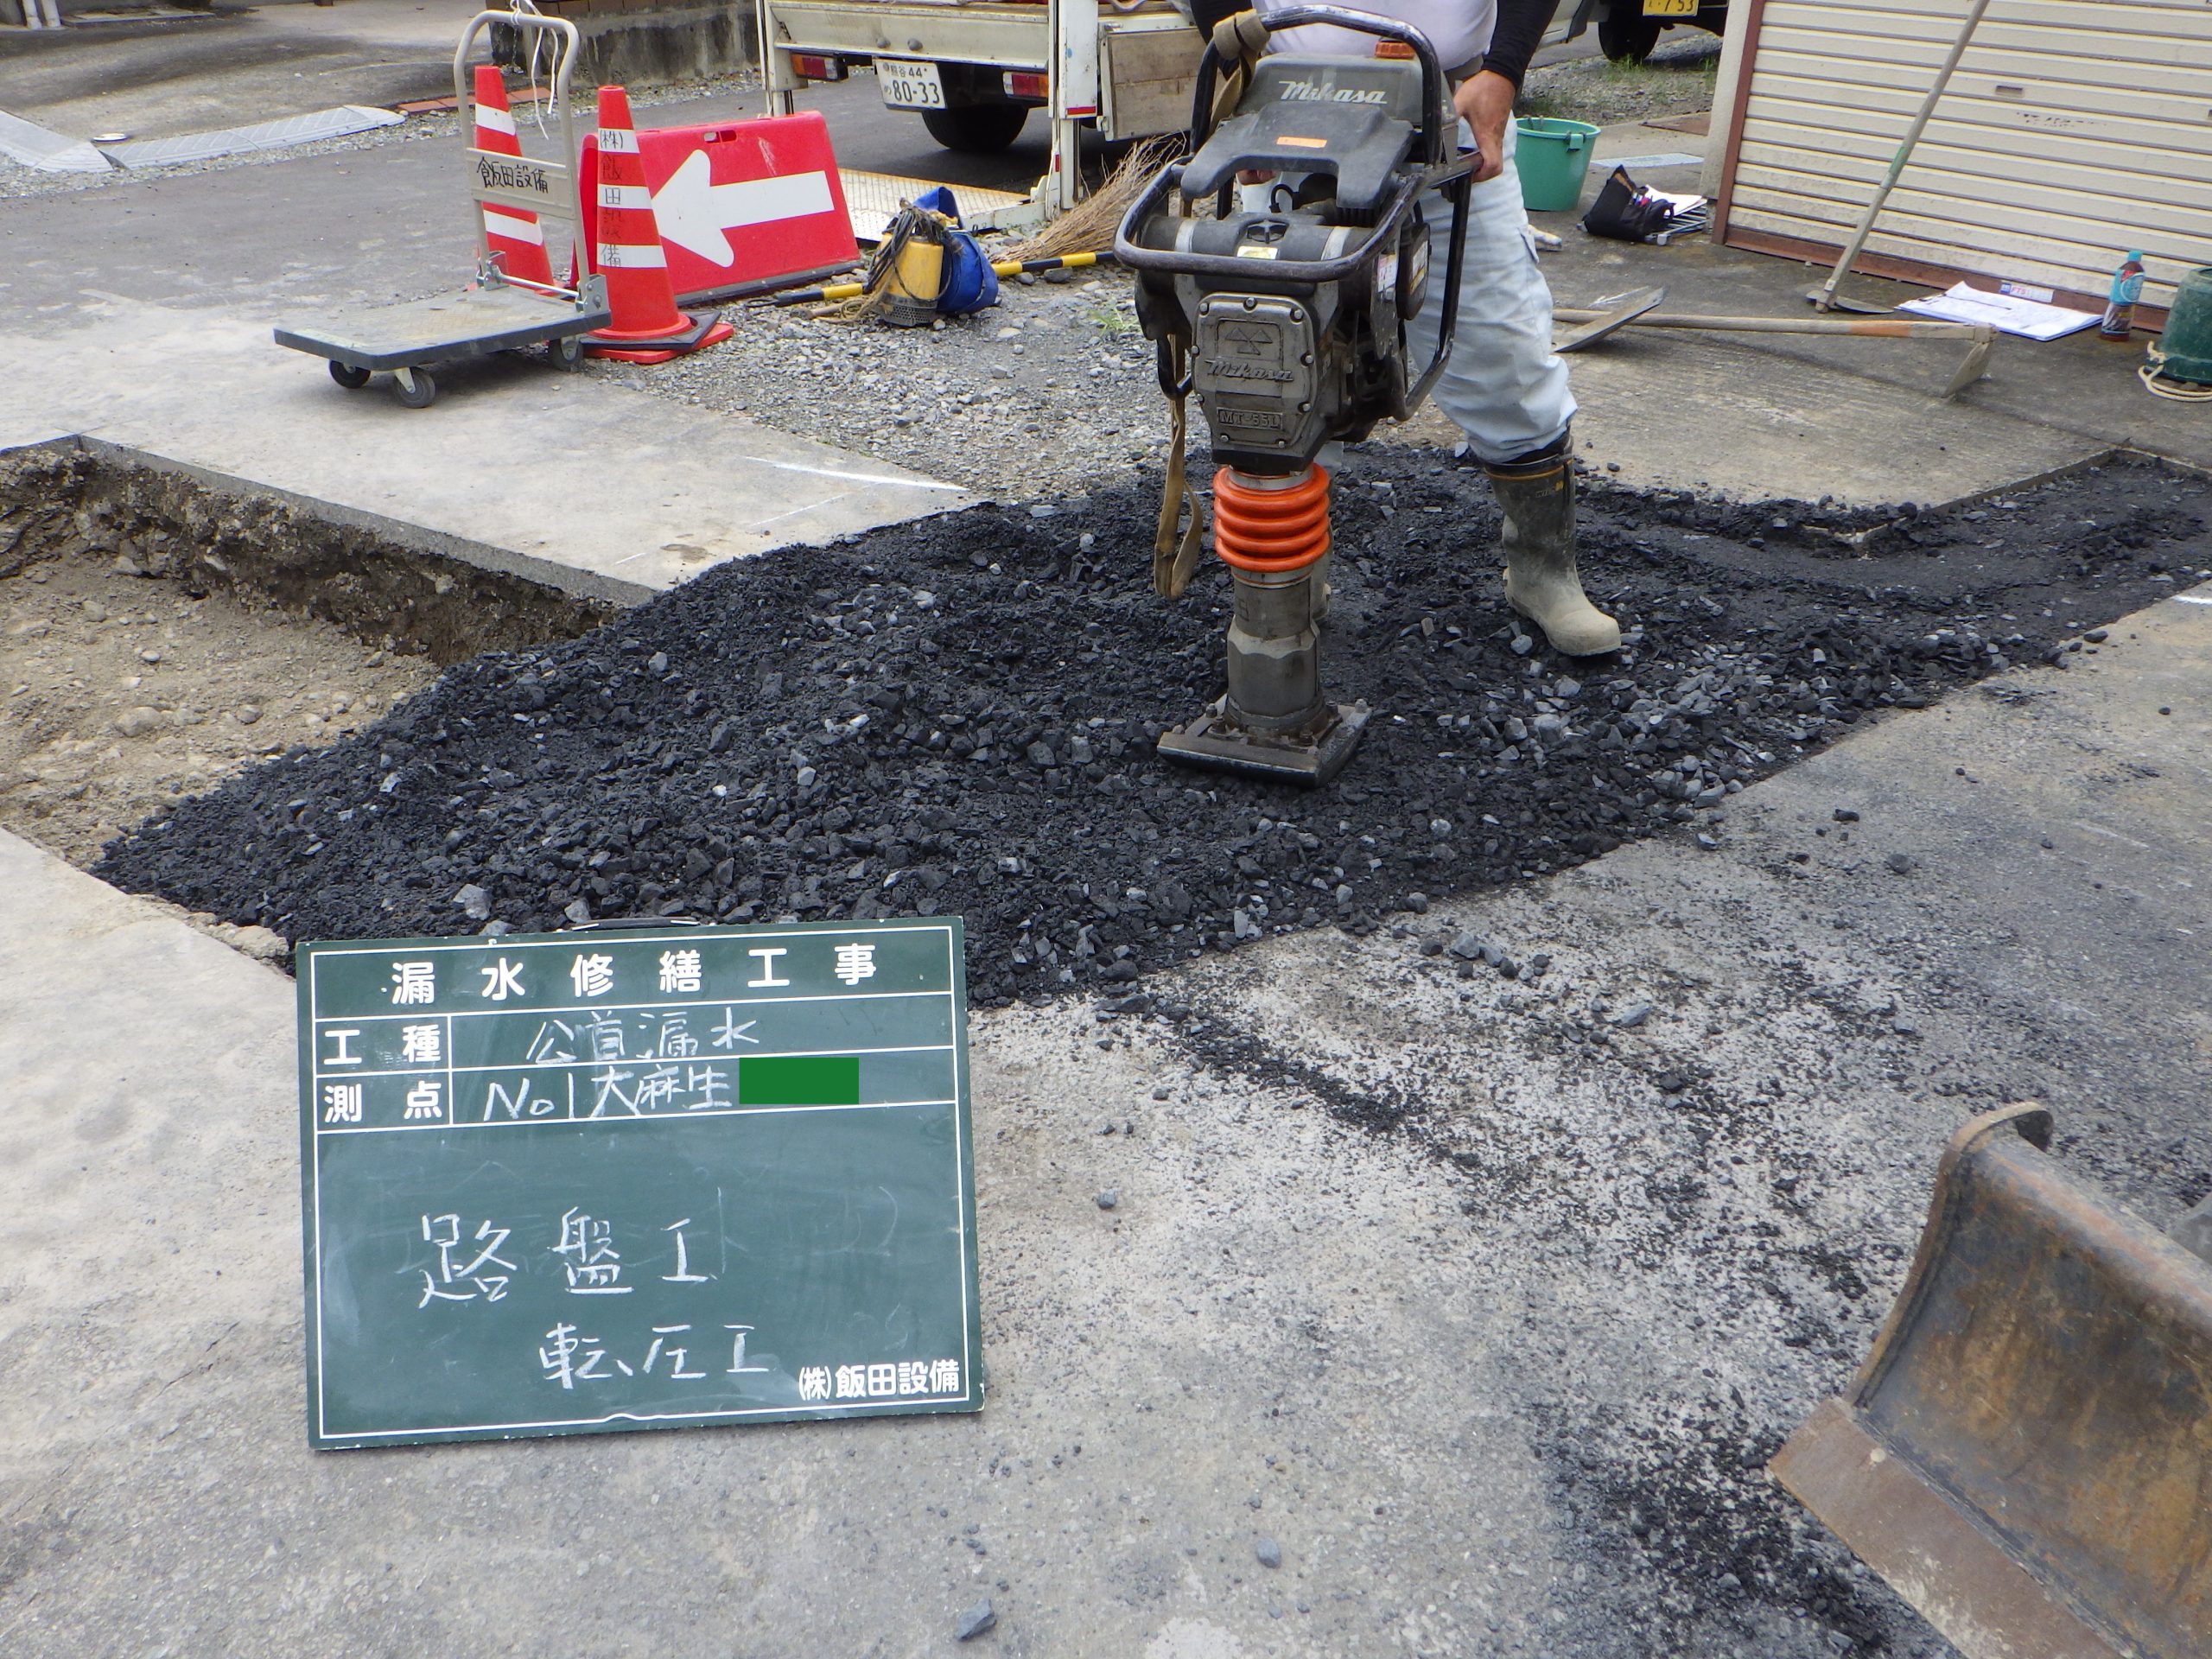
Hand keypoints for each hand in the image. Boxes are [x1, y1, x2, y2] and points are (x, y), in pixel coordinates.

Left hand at [1454, 69, 1515, 184]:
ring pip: (1495, 160)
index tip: (1467, 174)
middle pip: (1495, 168)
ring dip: (1483, 167)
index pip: (1492, 165)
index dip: (1481, 176)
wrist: (1501, 75)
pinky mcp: (1498, 131)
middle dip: (1481, 175)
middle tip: (1466, 172)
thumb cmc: (1484, 88)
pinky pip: (1494, 151)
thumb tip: (1437, 128)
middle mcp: (1495, 139)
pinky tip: (1472, 152)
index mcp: (1487, 135)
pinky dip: (1485, 157)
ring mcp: (1499, 136)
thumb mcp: (1461, 100)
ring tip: (1466, 164)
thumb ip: (1449, 115)